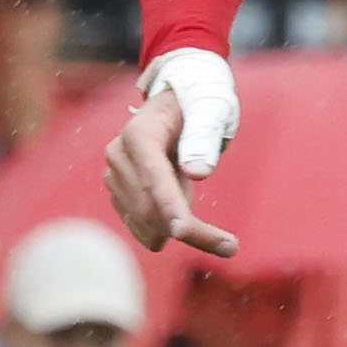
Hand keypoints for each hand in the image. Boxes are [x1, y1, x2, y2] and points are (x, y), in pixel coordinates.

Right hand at [106, 51, 240, 256]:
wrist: (177, 99)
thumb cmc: (200, 102)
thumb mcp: (211, 109)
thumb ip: (204, 136)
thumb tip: (198, 172)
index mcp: (138, 134)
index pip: (154, 176)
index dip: (168, 206)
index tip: (184, 232)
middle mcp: (118, 156)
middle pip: (149, 204)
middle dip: (188, 230)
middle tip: (231, 247)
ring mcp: (115, 175)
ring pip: (144, 219)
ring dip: (181, 234)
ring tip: (224, 242)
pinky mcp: (120, 190)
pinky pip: (140, 222)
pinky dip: (165, 232)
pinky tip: (194, 233)